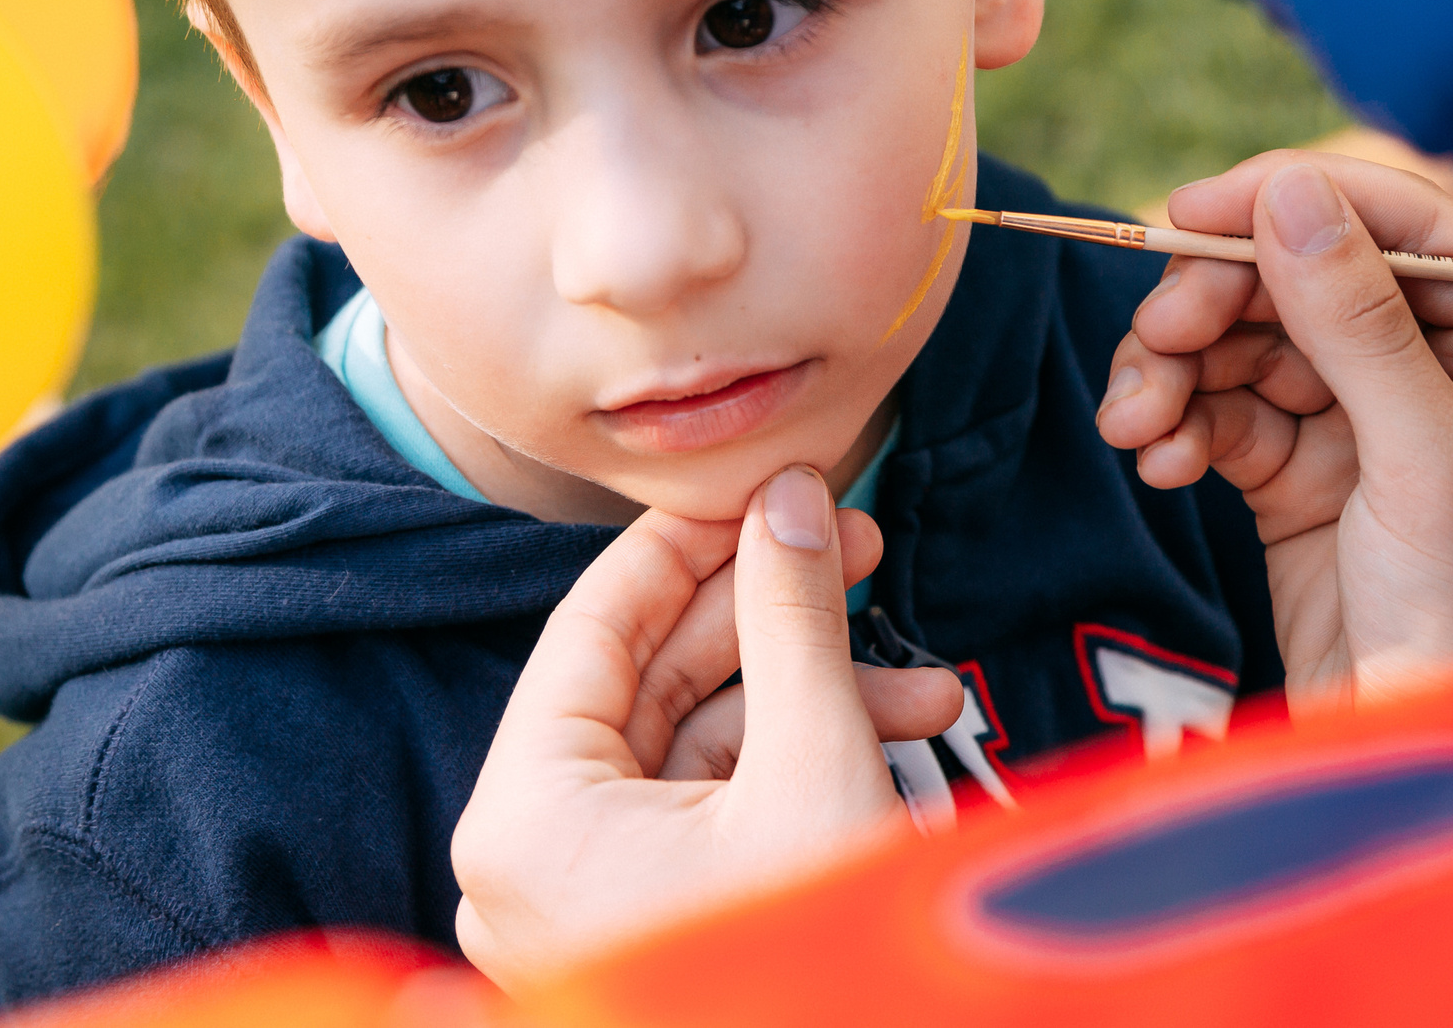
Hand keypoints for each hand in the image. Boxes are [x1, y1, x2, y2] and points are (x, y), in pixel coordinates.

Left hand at [451, 467, 962, 991]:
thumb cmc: (816, 967)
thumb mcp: (813, 770)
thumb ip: (795, 621)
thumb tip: (795, 498)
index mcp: (525, 817)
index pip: (597, 624)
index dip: (694, 539)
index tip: (774, 486)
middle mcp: (532, 859)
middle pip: (652, 680)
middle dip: (775, 616)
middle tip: (860, 546)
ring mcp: (586, 903)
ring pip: (698, 746)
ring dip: (814, 697)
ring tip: (927, 685)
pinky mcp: (647, 927)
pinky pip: (712, 813)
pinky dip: (799, 769)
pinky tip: (902, 741)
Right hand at [1096, 152, 1452, 708]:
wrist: (1429, 774)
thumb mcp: (1432, 469)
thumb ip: (1360, 326)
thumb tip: (1291, 191)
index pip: (1401, 226)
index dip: (1294, 202)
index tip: (1192, 212)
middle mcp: (1433, 374)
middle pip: (1300, 276)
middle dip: (1215, 298)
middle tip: (1157, 340)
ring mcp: (1358, 429)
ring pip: (1243, 343)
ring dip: (1175, 368)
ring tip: (1134, 424)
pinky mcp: (1294, 485)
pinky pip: (1216, 415)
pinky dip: (1175, 425)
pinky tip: (1155, 463)